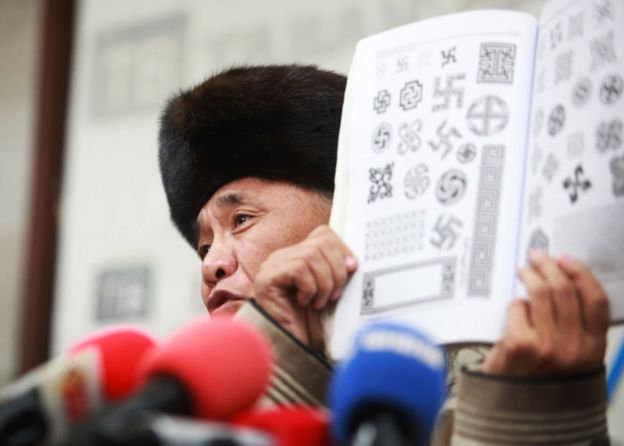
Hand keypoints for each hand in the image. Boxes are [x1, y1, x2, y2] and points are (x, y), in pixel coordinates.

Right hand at [254, 225, 356, 351]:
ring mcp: (272, 266)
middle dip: (337, 270)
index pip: (324, 235)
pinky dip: (310, 287)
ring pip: (312, 255)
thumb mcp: (330, 295)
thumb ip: (338, 274)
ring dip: (324, 283)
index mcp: (298, 256)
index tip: (352, 270)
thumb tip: (354, 262)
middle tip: (334, 295)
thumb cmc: (309, 326)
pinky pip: (299, 268)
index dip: (342, 250)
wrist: (290, 351)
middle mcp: (282, 257)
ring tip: (319, 302)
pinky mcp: (267, 278)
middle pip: (321, 242)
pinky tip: (304, 302)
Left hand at [482, 252, 609, 376]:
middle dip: (550, 266)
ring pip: (541, 293)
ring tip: (523, 269)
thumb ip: (576, 327)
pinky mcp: (519, 344)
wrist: (514, 408)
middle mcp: (574, 348)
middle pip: (565, 291)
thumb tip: (564, 279)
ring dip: (530, 274)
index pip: (596, 300)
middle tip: (537, 257)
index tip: (567, 258)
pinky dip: (514, 304)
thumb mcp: (572, 357)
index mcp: (593, 349)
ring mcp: (546, 346)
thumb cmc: (542, 377)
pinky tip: (514, 308)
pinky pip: (517, 307)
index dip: (582, 273)